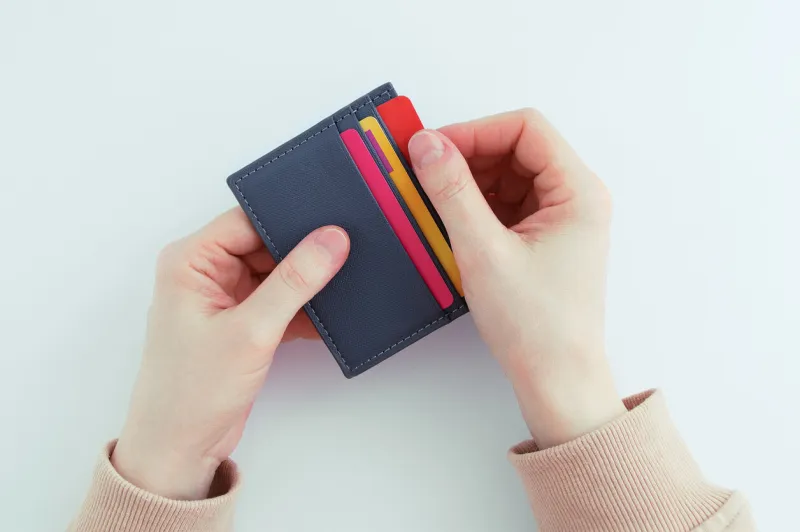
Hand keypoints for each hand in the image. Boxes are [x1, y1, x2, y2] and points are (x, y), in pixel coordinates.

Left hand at [112, 209, 348, 498]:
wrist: (179, 448)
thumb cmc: (192, 391)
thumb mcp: (250, 331)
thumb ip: (294, 282)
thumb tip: (331, 239)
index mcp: (190, 261)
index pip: (247, 220)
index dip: (289, 219)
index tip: (333, 222)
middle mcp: (205, 272)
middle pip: (266, 244)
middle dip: (304, 251)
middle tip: (348, 249)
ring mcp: (224, 298)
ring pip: (277, 273)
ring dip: (307, 282)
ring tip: (346, 278)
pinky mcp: (241, 322)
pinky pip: (280, 301)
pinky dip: (304, 308)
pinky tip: (332, 313)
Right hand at [408, 110, 625, 448]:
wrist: (556, 379)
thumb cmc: (535, 326)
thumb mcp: (483, 251)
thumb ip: (452, 192)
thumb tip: (426, 145)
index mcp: (578, 192)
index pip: (526, 129)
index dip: (475, 130)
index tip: (434, 146)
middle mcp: (576, 199)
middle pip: (517, 149)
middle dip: (469, 155)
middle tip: (425, 171)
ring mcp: (561, 219)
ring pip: (509, 176)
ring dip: (470, 182)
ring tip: (435, 201)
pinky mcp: (544, 238)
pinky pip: (507, 204)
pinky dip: (477, 205)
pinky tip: (453, 221)